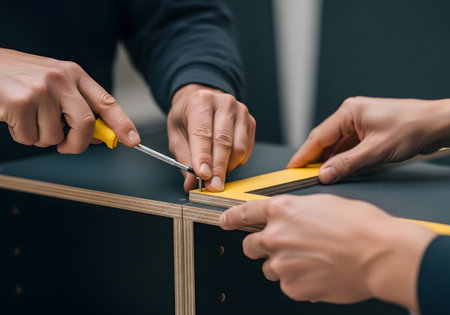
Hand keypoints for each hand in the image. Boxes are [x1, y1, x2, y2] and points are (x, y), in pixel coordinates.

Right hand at [0, 48, 139, 152]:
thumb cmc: (19, 78)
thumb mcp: (53, 84)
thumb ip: (76, 106)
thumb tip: (98, 136)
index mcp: (73, 73)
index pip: (106, 101)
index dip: (122, 123)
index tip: (133, 140)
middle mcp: (60, 78)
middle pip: (86, 123)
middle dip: (78, 144)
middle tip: (66, 148)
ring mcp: (40, 89)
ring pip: (55, 136)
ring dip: (42, 138)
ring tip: (28, 119)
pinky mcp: (20, 102)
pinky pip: (31, 138)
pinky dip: (23, 136)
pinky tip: (14, 118)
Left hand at [168, 84, 255, 191]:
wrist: (203, 101)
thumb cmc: (188, 116)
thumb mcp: (176, 134)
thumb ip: (183, 159)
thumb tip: (191, 183)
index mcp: (201, 102)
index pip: (203, 133)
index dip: (203, 156)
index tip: (203, 175)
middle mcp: (224, 104)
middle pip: (224, 142)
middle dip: (218, 168)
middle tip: (213, 186)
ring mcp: (240, 112)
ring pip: (238, 148)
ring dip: (227, 167)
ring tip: (215, 173)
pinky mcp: (251, 122)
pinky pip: (246, 150)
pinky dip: (235, 162)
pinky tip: (225, 161)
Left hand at [219, 194, 435, 309]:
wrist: (380, 254)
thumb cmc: (359, 225)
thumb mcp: (323, 203)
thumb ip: (295, 211)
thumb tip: (288, 218)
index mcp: (282, 210)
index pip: (244, 213)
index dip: (231, 218)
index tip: (225, 221)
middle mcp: (276, 236)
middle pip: (250, 245)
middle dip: (260, 246)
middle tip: (282, 247)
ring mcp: (282, 264)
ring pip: (270, 267)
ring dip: (283, 265)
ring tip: (311, 261)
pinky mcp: (293, 287)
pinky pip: (287, 285)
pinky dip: (299, 281)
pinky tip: (319, 273)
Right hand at [287, 97, 449, 182]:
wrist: (438, 124)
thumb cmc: (412, 128)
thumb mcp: (376, 150)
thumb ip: (347, 164)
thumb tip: (325, 174)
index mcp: (349, 112)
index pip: (318, 137)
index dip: (303, 155)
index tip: (291, 168)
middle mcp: (351, 115)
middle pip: (325, 140)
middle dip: (314, 158)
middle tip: (301, 175)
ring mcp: (360, 122)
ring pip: (337, 145)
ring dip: (330, 160)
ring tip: (320, 176)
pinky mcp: (368, 131)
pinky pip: (348, 146)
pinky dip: (343, 158)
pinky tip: (339, 169)